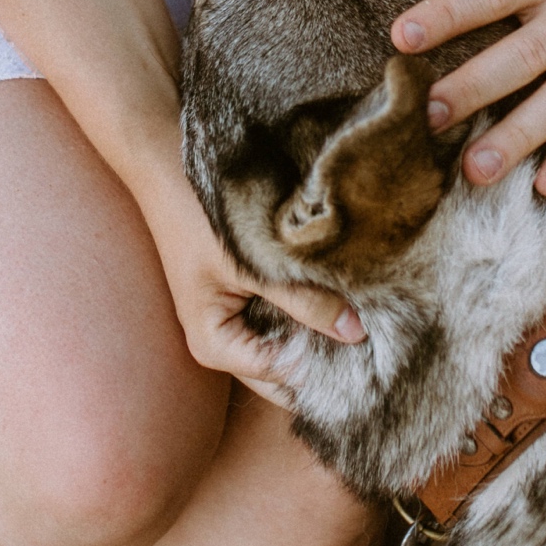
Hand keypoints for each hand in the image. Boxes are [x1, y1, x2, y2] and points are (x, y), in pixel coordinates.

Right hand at [142, 172, 364, 402]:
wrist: (167, 168)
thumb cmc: (201, 217)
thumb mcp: (258, 264)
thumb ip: (306, 301)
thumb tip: (357, 334)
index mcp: (216, 346)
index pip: (285, 377)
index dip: (327, 368)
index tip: (374, 353)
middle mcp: (224, 344)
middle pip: (287, 370)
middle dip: (327, 358)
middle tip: (378, 343)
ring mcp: (235, 322)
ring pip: (290, 342)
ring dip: (322, 333)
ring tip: (366, 320)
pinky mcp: (246, 299)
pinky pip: (286, 318)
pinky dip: (311, 311)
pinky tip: (343, 298)